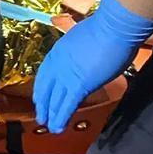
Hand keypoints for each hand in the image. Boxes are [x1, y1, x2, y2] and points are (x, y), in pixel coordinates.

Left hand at [34, 0, 152, 132]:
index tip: (39, 97)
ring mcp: (66, 74)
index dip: (42, 87)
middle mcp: (58, 63)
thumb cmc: (106, 29)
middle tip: (41, 116)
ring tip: (48, 126)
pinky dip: (61, 117)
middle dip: (43, 103)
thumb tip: (85, 59)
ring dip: (51, 114)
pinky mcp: (79, 84)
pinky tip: (57, 127)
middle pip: (46, 87)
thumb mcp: (84, 39)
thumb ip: (80, 52)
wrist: (113, 27)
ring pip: (55, 98)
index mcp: (59, 51)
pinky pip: (67, 104)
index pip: (46, 72)